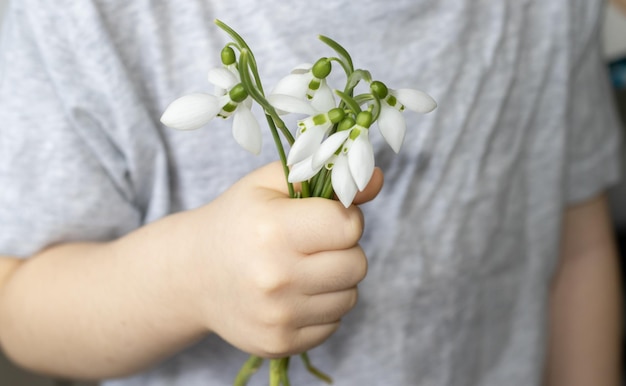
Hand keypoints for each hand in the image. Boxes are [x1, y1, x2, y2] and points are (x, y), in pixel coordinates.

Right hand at [188, 162, 382, 357]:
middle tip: (313, 243)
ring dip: (335, 280)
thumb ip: (325, 174)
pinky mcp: (279, 343)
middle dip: (343, 250)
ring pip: (350, 296)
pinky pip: (333, 324)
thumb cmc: (238, 220)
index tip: (323, 216)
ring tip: (302, 268)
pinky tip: (294, 293)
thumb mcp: (271, 184)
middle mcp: (275, 277)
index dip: (343, 217)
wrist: (193, 274)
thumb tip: (378, 177)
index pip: (349, 226)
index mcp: (273, 230)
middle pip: (357, 264)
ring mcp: (277, 316)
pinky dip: (321, 307)